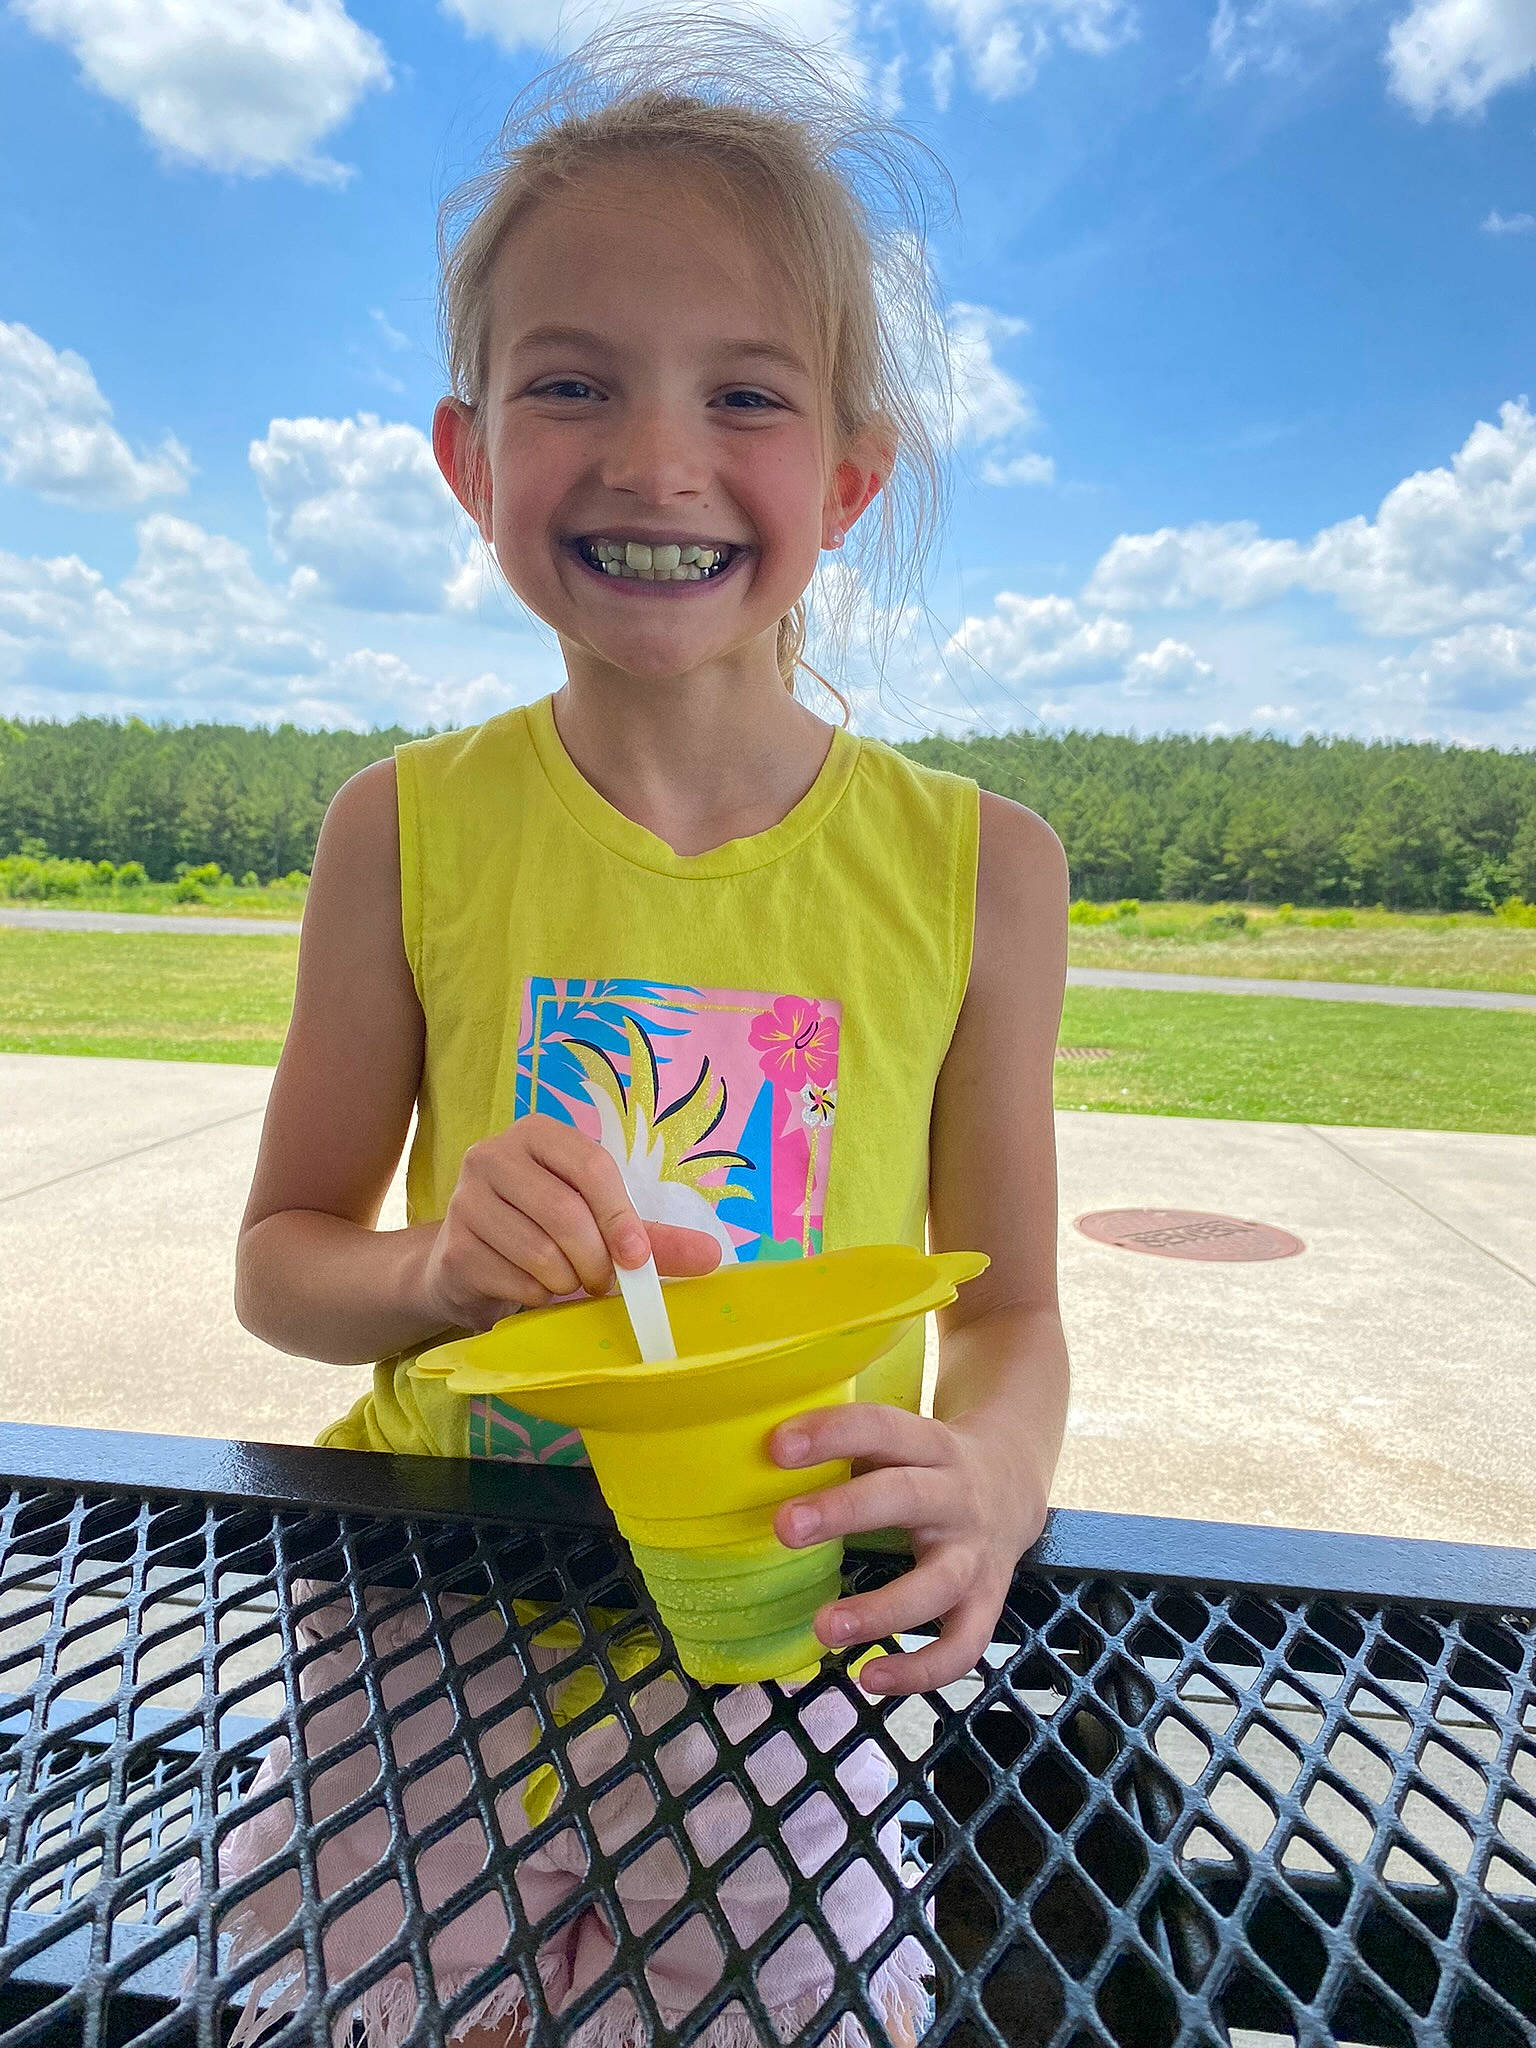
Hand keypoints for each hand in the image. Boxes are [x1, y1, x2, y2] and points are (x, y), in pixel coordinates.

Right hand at [421, 1112, 720, 1331]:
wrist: (466, 1264)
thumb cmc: (542, 1232)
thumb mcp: (598, 1225)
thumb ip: (652, 1238)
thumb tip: (713, 1256)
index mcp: (536, 1135)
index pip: (590, 1166)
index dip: (621, 1216)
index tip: (638, 1259)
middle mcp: (492, 1156)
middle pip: (565, 1212)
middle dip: (596, 1260)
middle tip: (604, 1283)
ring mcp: (465, 1200)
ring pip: (539, 1251)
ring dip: (568, 1282)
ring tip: (568, 1283)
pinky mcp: (453, 1248)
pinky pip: (514, 1280)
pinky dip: (537, 1296)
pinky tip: (532, 1289)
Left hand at [770, 1404, 1046, 1696]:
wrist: (1014, 1482)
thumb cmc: (925, 1463)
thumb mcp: (899, 1441)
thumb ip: (846, 1448)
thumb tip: (750, 1462)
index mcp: (930, 1445)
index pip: (881, 1429)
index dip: (832, 1433)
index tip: (776, 1447)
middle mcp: (957, 1496)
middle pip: (905, 1497)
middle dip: (844, 1512)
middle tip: (783, 1527)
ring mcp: (977, 1554)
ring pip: (938, 1585)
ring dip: (881, 1611)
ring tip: (822, 1628)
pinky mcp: (989, 1602)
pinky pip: (963, 1645)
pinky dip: (920, 1670)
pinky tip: (869, 1677)